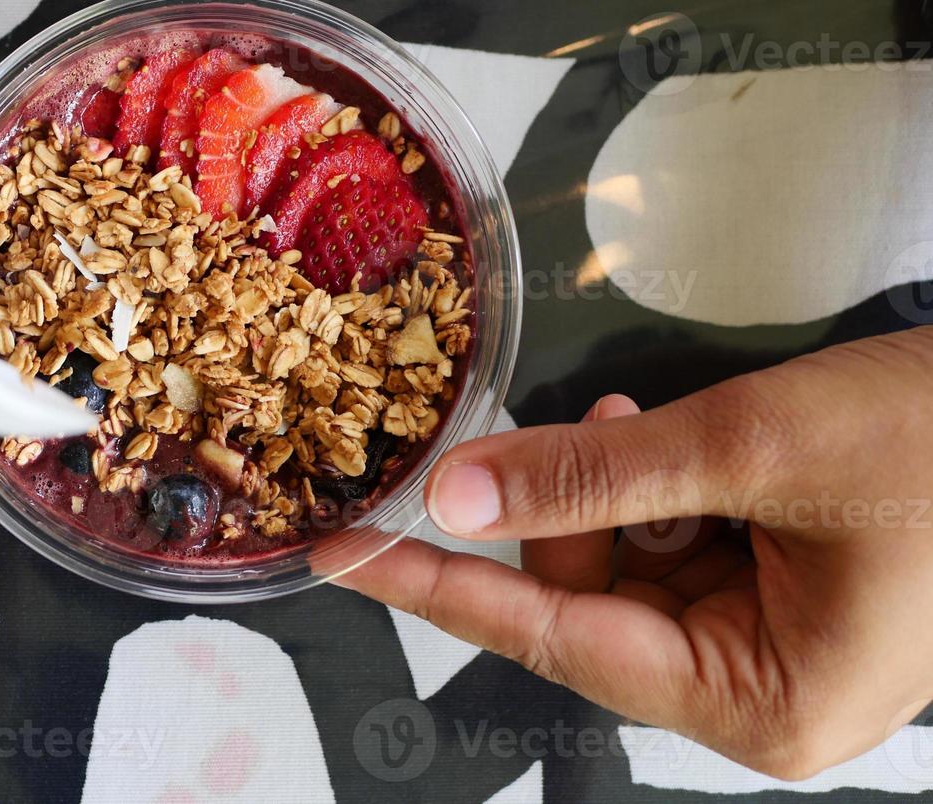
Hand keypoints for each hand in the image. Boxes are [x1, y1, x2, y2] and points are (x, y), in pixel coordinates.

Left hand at [341, 326, 932, 779]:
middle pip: (585, 606)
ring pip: (624, 569)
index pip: (549, 641)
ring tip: (661, 426)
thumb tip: (458, 496)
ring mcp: (770, 649)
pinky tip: (684, 445)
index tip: (349, 555)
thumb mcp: (752, 449)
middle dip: (563, 513)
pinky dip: (660, 494)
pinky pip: (675, 550)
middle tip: (571, 428)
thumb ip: (591, 478)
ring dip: (616, 492)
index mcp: (758, 702)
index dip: (436, 588)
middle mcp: (757, 695)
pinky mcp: (778, 600)